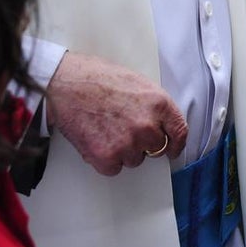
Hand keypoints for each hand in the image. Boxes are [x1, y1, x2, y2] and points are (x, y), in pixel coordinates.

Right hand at [46, 52, 186, 174]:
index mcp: (158, 103)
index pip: (179, 132)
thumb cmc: (96, 78)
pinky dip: (106, 159)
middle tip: (125, 129)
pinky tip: (96, 139)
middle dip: (144, 143)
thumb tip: (159, 123)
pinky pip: (114, 168)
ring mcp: (127, 144)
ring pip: (134, 159)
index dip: (177, 144)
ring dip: (123, 151)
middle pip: (156, 149)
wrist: (65, 84)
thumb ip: (153, 105)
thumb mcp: (137, 82)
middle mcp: (147, 126)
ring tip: (106, 129)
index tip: (173, 150)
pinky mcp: (106, 157)